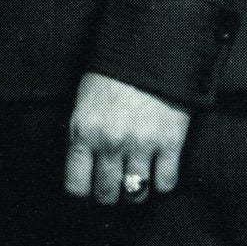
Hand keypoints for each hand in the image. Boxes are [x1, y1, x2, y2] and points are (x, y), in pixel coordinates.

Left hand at [63, 73, 191, 205]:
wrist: (149, 50)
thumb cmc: (111, 76)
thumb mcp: (83, 104)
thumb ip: (82, 137)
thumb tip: (83, 168)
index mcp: (84, 132)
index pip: (76, 186)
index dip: (82, 193)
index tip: (88, 190)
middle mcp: (111, 143)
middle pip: (107, 194)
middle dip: (109, 194)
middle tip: (114, 186)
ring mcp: (142, 145)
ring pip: (136, 193)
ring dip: (135, 191)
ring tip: (136, 181)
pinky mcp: (170, 143)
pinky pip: (165, 183)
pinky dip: (162, 183)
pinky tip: (158, 171)